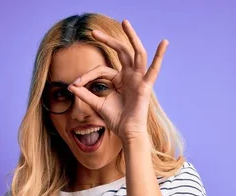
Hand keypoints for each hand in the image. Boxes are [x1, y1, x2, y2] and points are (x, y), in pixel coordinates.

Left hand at [68, 19, 167, 141]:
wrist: (126, 133)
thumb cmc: (115, 120)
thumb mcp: (97, 104)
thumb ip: (85, 94)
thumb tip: (70, 86)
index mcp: (119, 79)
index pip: (102, 70)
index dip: (87, 76)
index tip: (76, 84)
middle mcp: (130, 76)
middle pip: (120, 52)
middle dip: (108, 40)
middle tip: (93, 32)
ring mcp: (138, 79)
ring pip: (136, 53)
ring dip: (131, 37)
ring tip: (125, 23)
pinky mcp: (145, 86)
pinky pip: (153, 70)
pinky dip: (160, 56)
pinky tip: (164, 43)